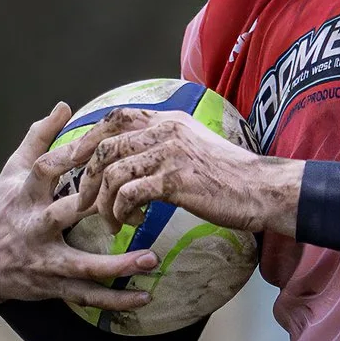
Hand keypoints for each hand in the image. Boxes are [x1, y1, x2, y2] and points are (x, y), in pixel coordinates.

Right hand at [0, 105, 157, 309]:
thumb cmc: (1, 208)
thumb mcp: (12, 172)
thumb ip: (38, 138)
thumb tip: (64, 104)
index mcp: (24, 195)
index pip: (43, 170)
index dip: (65, 157)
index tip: (95, 146)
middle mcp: (33, 227)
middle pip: (63, 216)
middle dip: (96, 210)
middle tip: (134, 205)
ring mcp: (43, 259)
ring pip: (81, 265)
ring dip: (117, 266)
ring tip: (152, 260)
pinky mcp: (52, 286)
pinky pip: (87, 296)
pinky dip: (115, 300)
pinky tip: (144, 297)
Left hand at [76, 108, 302, 235]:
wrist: (264, 189)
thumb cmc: (233, 177)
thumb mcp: (197, 147)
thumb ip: (169, 144)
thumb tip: (141, 157)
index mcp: (169, 119)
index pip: (116, 117)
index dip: (89, 137)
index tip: (75, 160)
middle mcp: (166, 131)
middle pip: (105, 146)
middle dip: (85, 177)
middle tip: (82, 202)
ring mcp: (170, 154)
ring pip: (112, 173)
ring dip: (103, 203)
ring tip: (111, 221)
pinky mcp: (175, 180)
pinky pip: (130, 194)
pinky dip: (122, 212)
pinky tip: (132, 223)